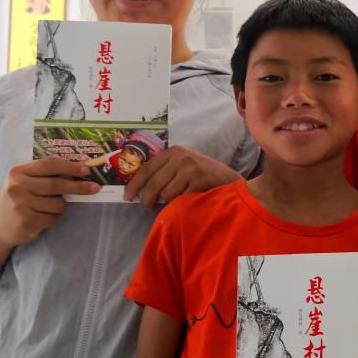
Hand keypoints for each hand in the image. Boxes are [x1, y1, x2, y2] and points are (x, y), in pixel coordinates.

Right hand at [0, 158, 99, 247]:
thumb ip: (46, 174)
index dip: (70, 167)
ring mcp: (20, 204)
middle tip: (95, 188)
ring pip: (57, 204)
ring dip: (61, 207)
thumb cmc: (20, 198)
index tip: (86, 170)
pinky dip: (53, 218)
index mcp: (17, 171)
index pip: (48, 165)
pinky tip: (42, 217)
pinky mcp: (25, 221)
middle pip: (56, 185)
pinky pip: (52, 218)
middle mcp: (16, 186)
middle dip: (78, 187)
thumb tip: (80, 170)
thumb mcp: (26, 181)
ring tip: (49, 207)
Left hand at [124, 146, 240, 206]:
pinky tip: (189, 200)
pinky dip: (181, 203)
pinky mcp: (199, 179)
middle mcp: (181, 157)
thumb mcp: (183, 166)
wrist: (230, 179)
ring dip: (168, 202)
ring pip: (166, 193)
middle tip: (148, 207)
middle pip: (154, 183)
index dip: (135, 184)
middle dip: (147, 198)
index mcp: (173, 151)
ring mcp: (190, 167)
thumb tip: (140, 188)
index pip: (147, 168)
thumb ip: (165, 171)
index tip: (127, 196)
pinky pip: (180, 198)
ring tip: (177, 200)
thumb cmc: (203, 175)